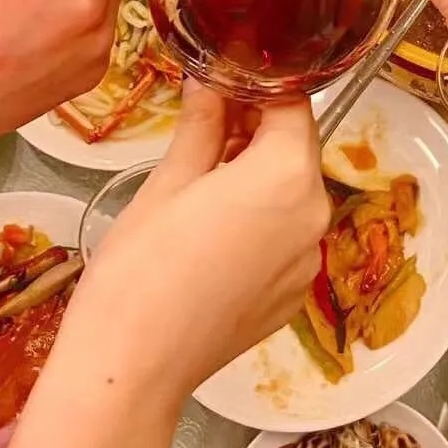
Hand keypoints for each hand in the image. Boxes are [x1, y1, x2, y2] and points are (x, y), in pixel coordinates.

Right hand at [5, 85, 328, 447]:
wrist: (132, 369)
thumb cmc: (140, 267)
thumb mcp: (169, 180)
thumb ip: (204, 123)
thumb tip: (212, 78)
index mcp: (288, 174)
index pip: (291, 103)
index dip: (258, 87)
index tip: (224, 81)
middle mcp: (315, 213)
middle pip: (296, 149)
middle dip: (257, 133)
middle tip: (204, 131)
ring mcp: (309, 258)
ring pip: (293, 192)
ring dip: (259, 178)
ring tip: (201, 189)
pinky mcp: (296, 294)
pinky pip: (287, 236)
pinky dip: (262, 223)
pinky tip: (213, 237)